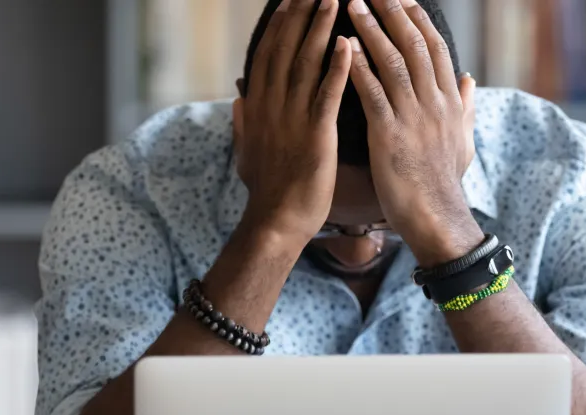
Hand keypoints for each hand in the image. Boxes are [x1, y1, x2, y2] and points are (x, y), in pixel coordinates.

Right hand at [233, 0, 352, 244]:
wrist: (276, 222)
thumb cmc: (266, 191)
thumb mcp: (246, 152)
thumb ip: (243, 122)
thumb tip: (237, 99)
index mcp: (257, 109)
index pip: (267, 55)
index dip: (279, 26)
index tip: (290, 0)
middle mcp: (272, 107)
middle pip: (285, 49)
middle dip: (300, 14)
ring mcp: (292, 120)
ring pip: (306, 64)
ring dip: (320, 29)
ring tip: (334, 0)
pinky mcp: (315, 136)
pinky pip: (326, 94)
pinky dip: (337, 68)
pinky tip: (349, 44)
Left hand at [347, 0, 480, 265]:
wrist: (437, 218)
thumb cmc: (443, 183)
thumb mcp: (462, 141)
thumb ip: (464, 107)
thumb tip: (469, 78)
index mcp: (448, 102)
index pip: (434, 49)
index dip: (418, 20)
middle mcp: (434, 103)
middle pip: (415, 45)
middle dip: (393, 12)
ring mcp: (414, 117)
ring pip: (394, 62)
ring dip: (372, 30)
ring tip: (352, 4)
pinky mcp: (391, 135)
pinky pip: (374, 93)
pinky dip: (358, 68)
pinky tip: (343, 48)